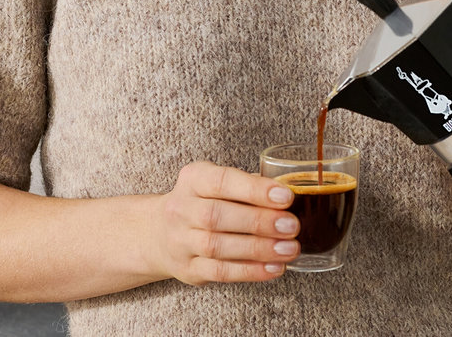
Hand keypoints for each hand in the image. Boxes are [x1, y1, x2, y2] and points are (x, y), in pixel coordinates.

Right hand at [148, 161, 300, 284]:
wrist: (159, 232)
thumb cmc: (204, 201)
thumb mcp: (218, 183)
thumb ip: (249, 186)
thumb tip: (288, 194)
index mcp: (193, 179)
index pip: (222, 181)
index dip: (254, 189)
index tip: (285, 196)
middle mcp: (181, 209)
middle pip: (218, 216)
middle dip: (259, 221)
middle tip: (292, 226)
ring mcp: (181, 241)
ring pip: (218, 247)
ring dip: (259, 249)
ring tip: (289, 249)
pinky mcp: (188, 269)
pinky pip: (220, 272)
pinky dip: (250, 271)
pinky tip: (274, 268)